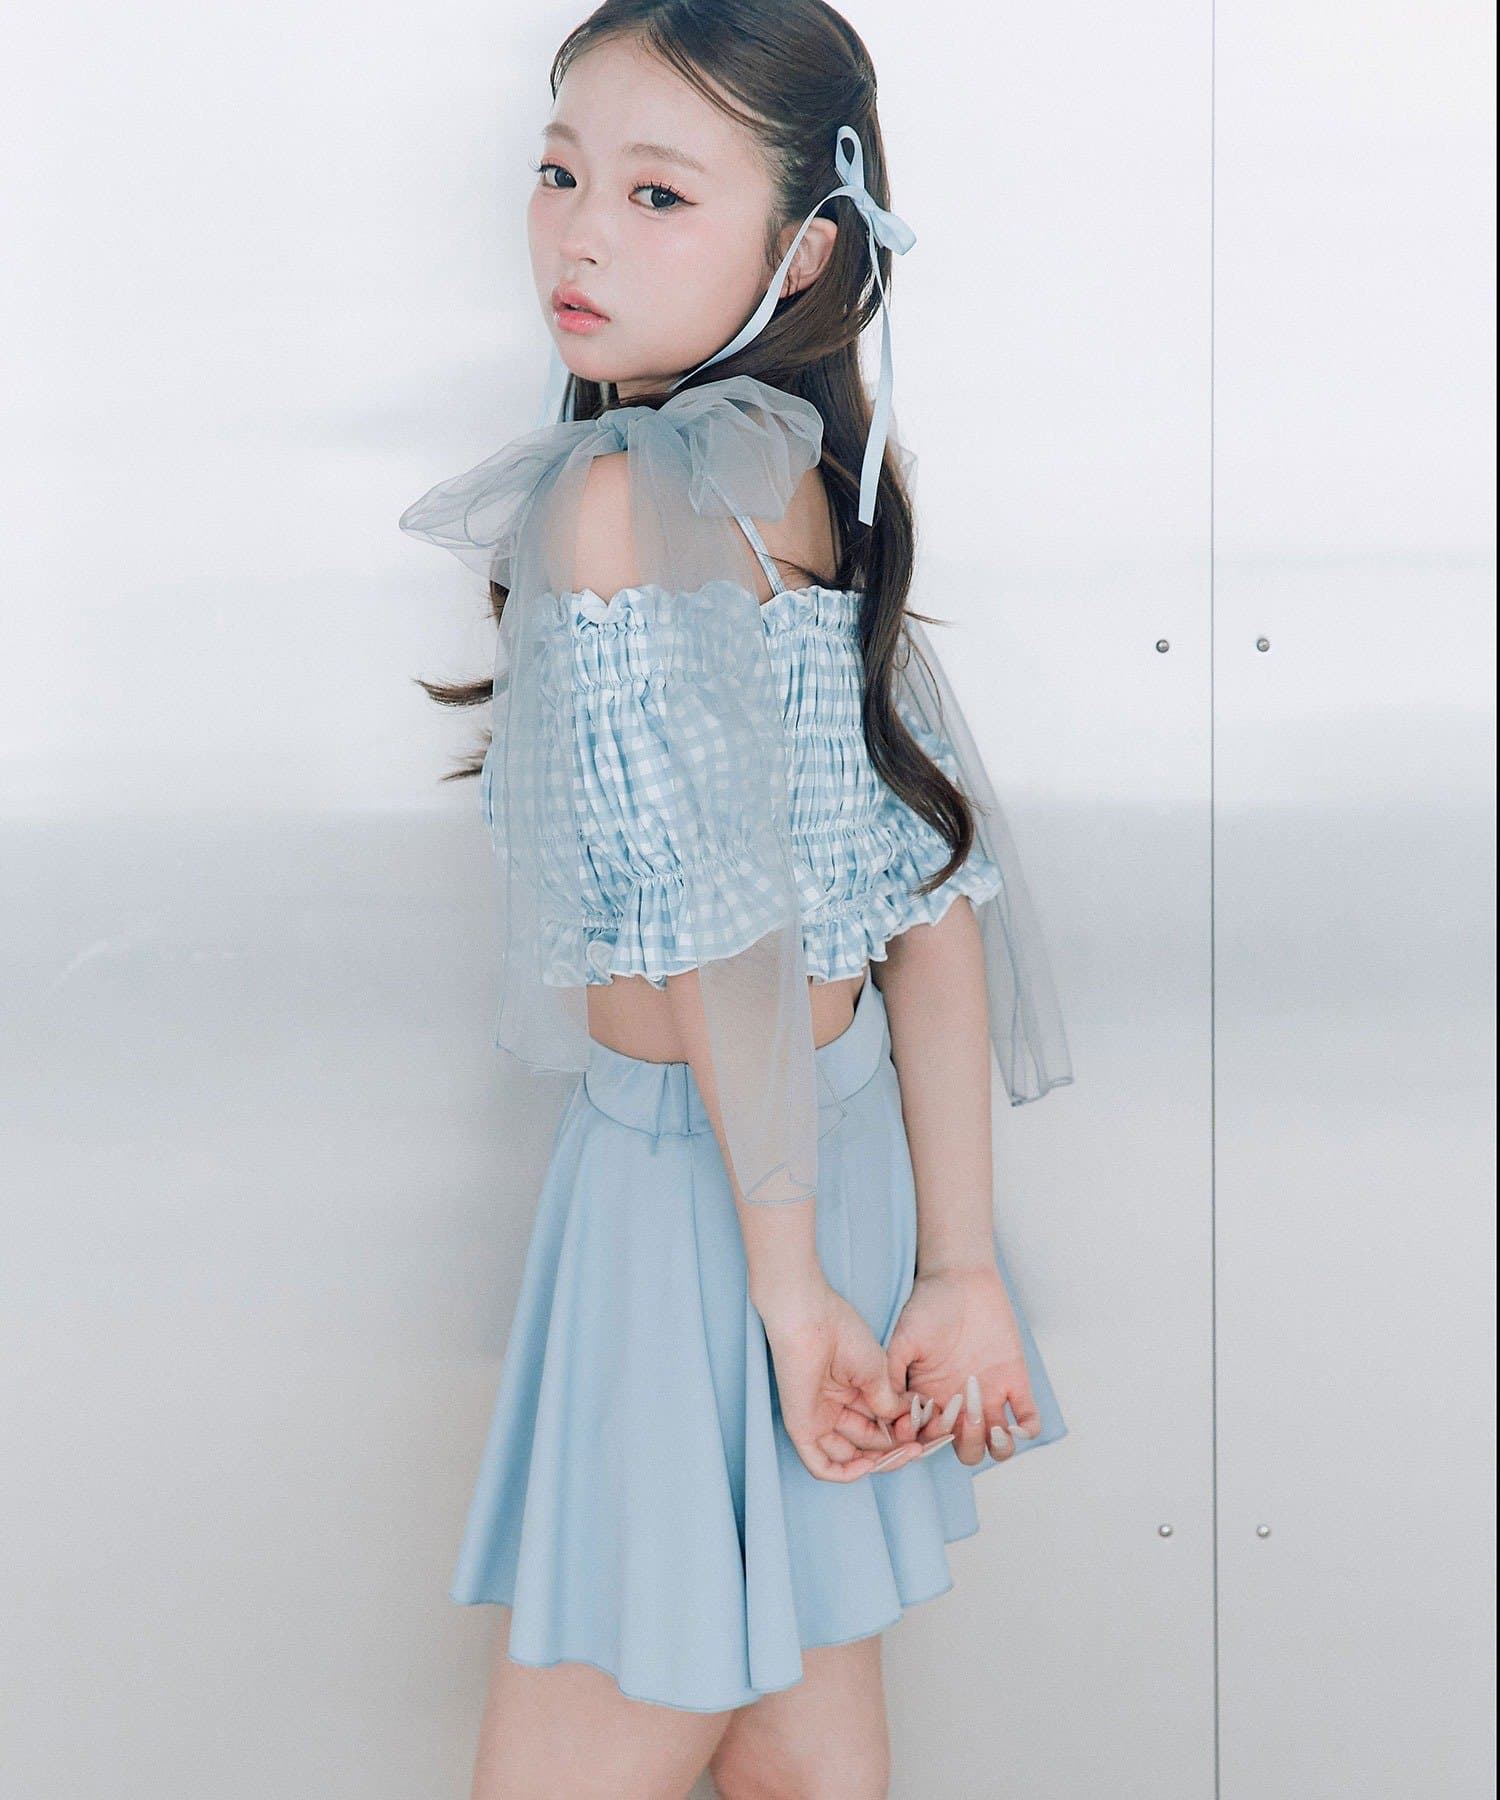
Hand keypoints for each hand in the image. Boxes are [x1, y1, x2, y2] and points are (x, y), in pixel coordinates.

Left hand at [758, 1280, 922, 1482]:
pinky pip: (821, 1465)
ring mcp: (819, 1419)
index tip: (929, 1432)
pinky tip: (870, 1465)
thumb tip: (908, 1423)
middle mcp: (835, 1408)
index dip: (904, 1433)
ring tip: (904, 1452)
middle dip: (897, 1448)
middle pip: (868, 1444)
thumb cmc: (842, 1333)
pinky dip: (845, 1473)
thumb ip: (890, 1403)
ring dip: (878, 1462)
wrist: (811, 1319)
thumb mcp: (877, 1372)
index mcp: (852, 1391)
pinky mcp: (802, 1428)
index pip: (880, 1425)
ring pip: (849, 1457)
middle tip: (919, 1447)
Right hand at [884, 1261, 1042, 1467]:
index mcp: (932, 1399)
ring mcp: (990, 1396)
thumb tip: (885, 1410)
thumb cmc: (928, 1305)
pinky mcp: (1015, 1382)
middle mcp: (961, 1404)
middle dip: (964, 1443)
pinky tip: (1014, 1423)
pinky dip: (1025, 1431)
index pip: (931, 1441)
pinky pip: (1028, 1420)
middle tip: (961, 1416)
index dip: (928, 1442)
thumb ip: (891, 1373)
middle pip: (966, 1450)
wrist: (961, 1278)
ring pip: (997, 1447)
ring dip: (995, 1446)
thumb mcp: (903, 1339)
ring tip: (990, 1425)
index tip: (927, 1427)